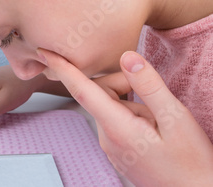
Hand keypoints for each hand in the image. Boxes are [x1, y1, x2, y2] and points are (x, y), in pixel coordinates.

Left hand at [36, 49, 212, 185]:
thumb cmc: (190, 161)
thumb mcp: (174, 118)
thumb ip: (149, 85)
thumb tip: (126, 57)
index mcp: (117, 128)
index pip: (82, 91)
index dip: (63, 69)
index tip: (46, 53)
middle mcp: (107, 137)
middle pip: (102, 94)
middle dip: (125, 85)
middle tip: (155, 99)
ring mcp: (111, 145)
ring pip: (112, 107)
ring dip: (133, 103)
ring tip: (159, 121)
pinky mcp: (117, 149)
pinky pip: (117, 120)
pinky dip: (133, 114)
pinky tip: (154, 128)